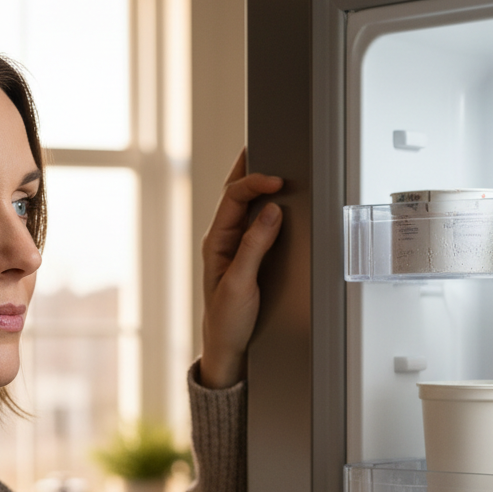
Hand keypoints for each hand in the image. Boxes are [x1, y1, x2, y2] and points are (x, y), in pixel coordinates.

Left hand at [199, 150, 282, 388]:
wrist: (227, 347)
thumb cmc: (227, 320)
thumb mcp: (241, 283)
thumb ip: (254, 246)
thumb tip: (271, 212)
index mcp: (216, 241)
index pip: (233, 198)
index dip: (254, 182)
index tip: (276, 180)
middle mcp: (223, 239)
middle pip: (235, 193)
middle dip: (249, 168)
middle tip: (265, 144)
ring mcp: (233, 246)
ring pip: (244, 205)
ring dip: (256, 184)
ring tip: (270, 162)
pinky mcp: (246, 256)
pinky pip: (254, 222)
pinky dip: (265, 205)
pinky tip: (275, 199)